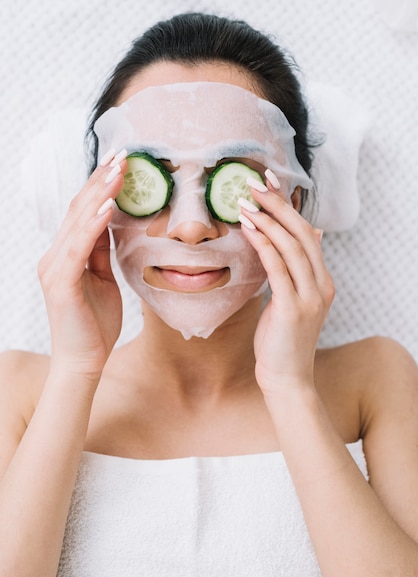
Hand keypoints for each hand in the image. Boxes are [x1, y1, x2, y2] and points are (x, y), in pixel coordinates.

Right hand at [38, 152, 126, 378]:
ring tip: (119, 171)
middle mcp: (55, 256)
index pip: (82, 213)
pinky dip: (93, 225)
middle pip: (78, 210)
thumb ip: (101, 253)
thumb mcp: (102, 280)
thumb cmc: (95, 324)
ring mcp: (55, 268)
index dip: (99, 186)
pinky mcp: (60, 283)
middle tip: (122, 155)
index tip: (119, 163)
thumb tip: (111, 224)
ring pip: (78, 223)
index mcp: (65, 255)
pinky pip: (78, 248)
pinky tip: (108, 207)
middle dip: (101, 181)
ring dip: (100, 194)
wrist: (84, 361)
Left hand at [239, 175, 334, 394]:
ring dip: (268, 221)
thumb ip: (295, 271)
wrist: (287, 379)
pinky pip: (277, 268)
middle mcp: (321, 285)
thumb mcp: (292, 301)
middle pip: (302, 234)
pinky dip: (263, 245)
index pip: (308, 235)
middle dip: (278, 206)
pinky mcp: (293, 308)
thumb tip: (308, 237)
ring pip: (292, 247)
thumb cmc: (282, 340)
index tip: (271, 185)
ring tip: (246, 202)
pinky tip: (248, 229)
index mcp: (322, 281)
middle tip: (256, 183)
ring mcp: (310, 297)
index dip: (289, 207)